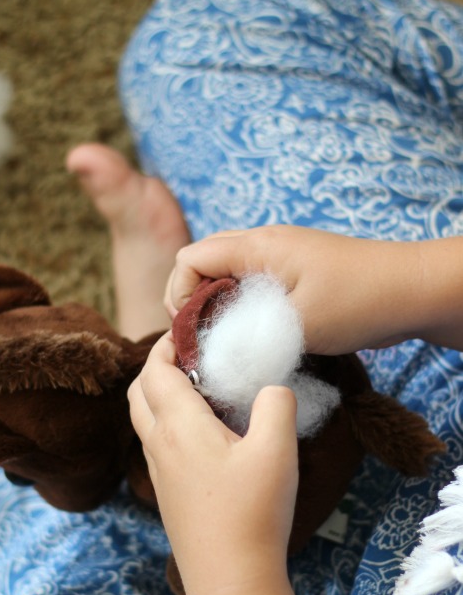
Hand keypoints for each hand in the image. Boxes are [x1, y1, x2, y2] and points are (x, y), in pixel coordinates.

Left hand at [128, 331, 298, 594]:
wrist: (231, 581)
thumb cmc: (253, 513)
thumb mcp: (277, 450)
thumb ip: (276, 404)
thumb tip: (272, 386)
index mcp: (177, 426)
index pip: (156, 370)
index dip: (168, 343)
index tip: (192, 329)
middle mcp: (158, 446)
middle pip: (139, 391)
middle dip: (158, 366)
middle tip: (194, 356)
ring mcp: (159, 473)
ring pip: (145, 420)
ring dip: (161, 396)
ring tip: (202, 392)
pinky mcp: (168, 496)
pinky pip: (156, 445)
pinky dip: (168, 424)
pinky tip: (205, 435)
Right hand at [164, 225, 418, 354]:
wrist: (414, 290)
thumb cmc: (358, 302)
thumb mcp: (294, 326)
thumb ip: (243, 336)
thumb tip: (208, 352)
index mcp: (257, 247)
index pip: (190, 259)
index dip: (179, 295)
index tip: (192, 331)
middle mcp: (264, 242)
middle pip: (202, 259)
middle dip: (192, 297)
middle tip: (203, 336)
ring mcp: (281, 253)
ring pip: (227, 269)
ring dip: (218, 300)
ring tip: (227, 335)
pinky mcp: (296, 268)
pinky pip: (252, 278)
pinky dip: (242, 301)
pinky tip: (255, 330)